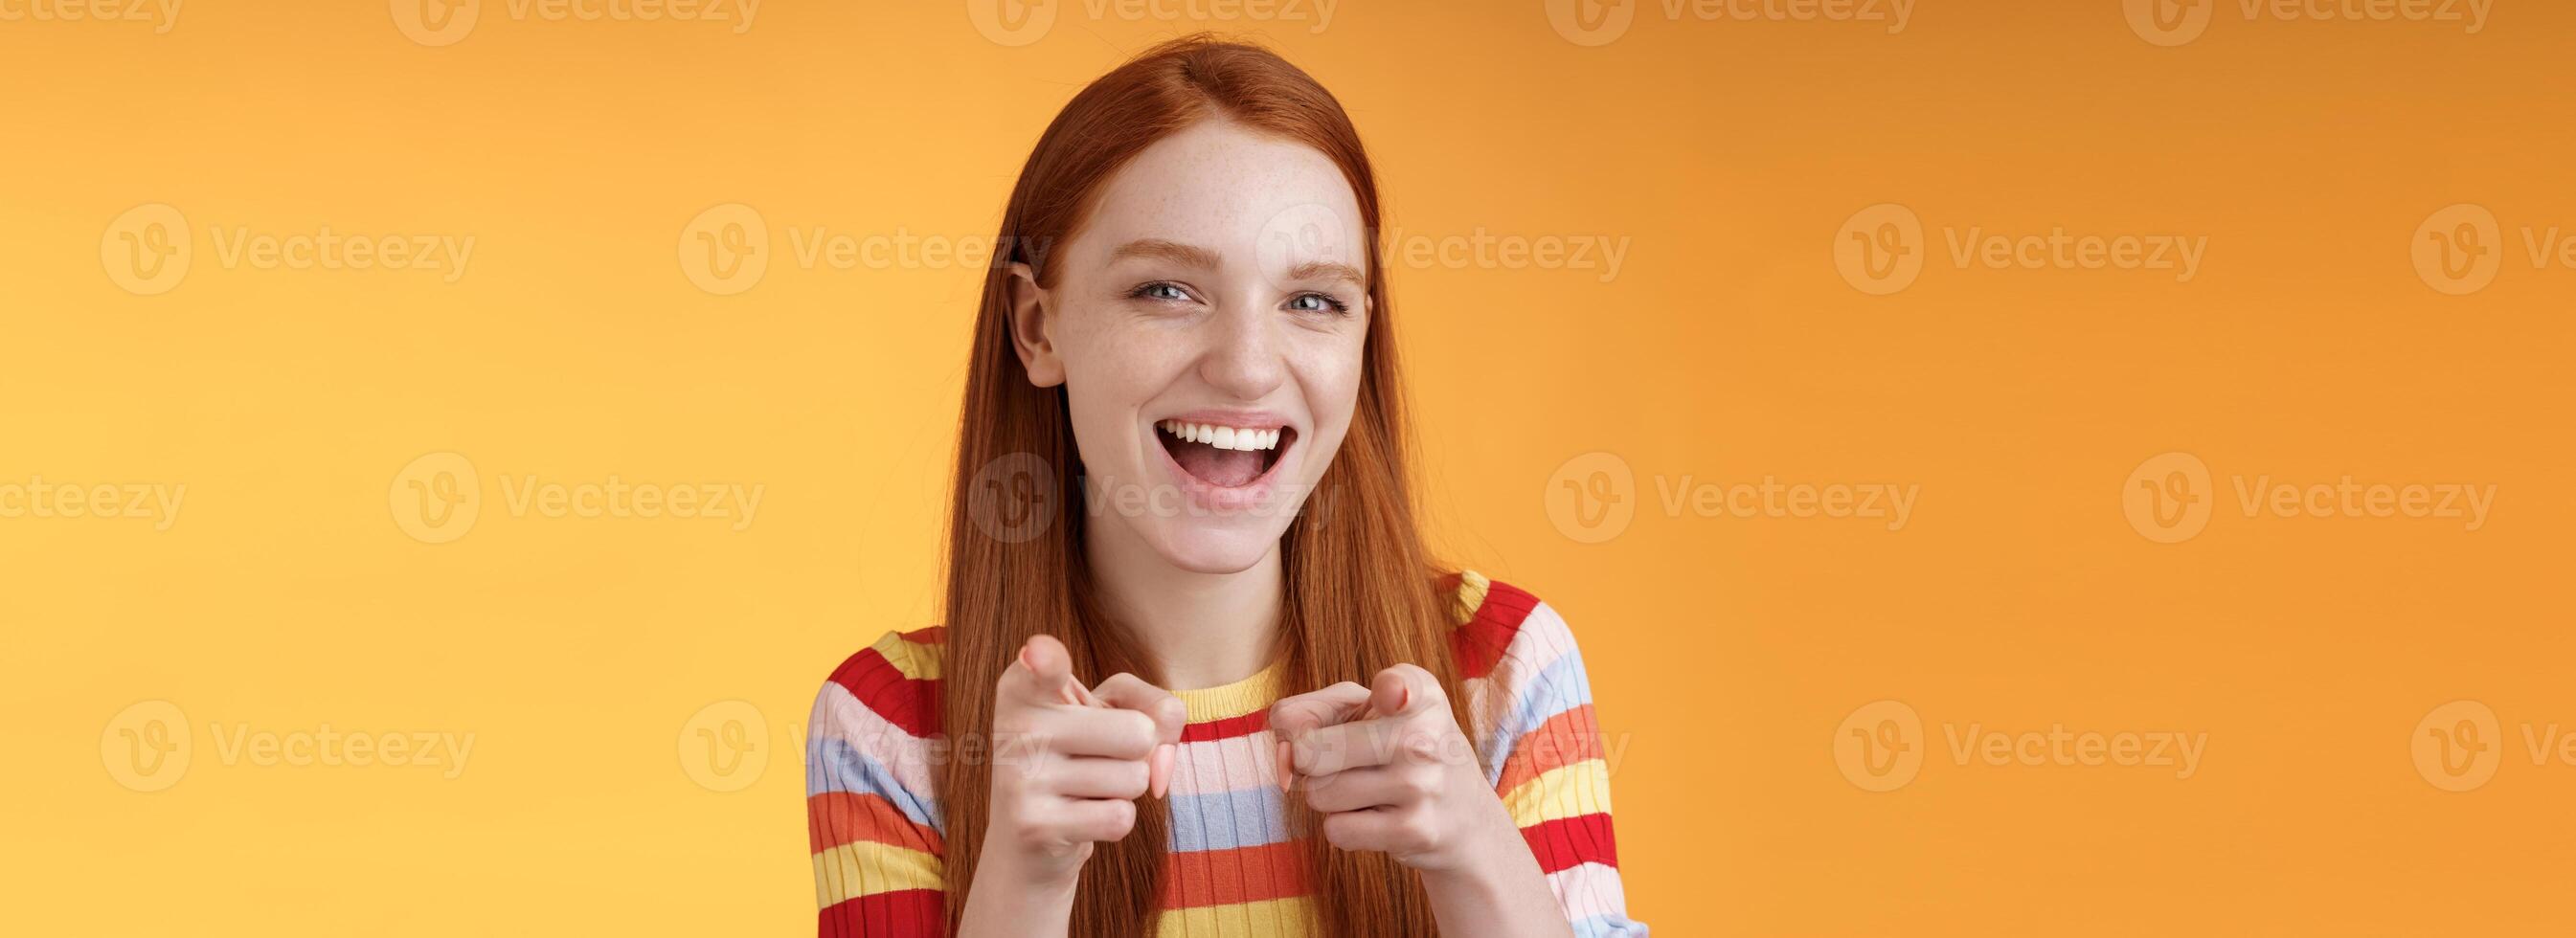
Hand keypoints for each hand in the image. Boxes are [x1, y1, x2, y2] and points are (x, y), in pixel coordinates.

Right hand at [980, 634, 1186, 885]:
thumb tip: (1160, 770)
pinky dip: (1113, 821)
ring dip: (1123, 790)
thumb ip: (1159, 710)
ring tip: (1083, 791)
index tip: (1038, 654)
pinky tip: (1078, 818)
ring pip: (1135, 779)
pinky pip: (1120, 818)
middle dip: (1137, 754)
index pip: (1045, 665)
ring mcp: (1020, 777)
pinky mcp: (1033, 827)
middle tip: (1094, 761)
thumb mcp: (1118, 711)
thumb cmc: (1082, 758)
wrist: (1026, 842)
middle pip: (1140, 733)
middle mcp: (1016, 727)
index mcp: (1026, 688)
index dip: (1046, 658)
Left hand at [1269, 664, 1515, 872]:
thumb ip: (1312, 709)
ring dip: (1327, 797)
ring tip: (1365, 789)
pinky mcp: (1415, 830)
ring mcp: (1422, 785)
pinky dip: (1343, 827)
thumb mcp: (1368, 710)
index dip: (1389, 690)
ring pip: (1320, 793)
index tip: (1391, 695)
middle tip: (1343, 761)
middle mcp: (1425, 736)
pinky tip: (1376, 816)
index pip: (1395, 686)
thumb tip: (1282, 743)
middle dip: (1310, 762)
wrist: (1464, 815)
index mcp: (1417, 693)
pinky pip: (1337, 829)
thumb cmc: (1399, 750)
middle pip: (1310, 751)